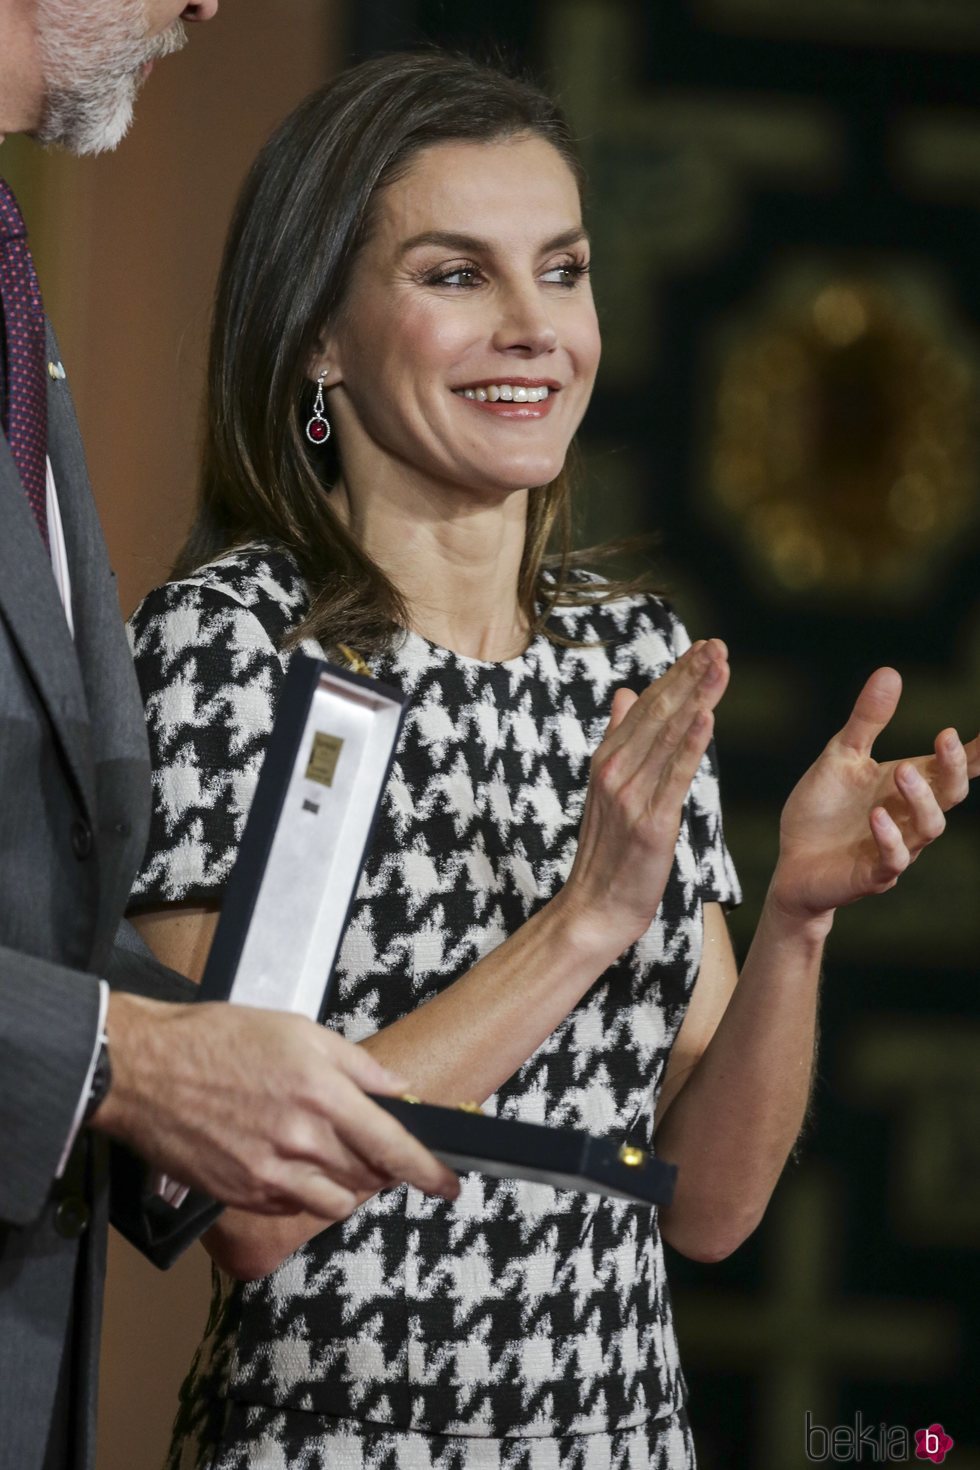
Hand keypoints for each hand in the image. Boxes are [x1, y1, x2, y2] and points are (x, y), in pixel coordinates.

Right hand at [96, 994, 458, 1219]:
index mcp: (321, 1092)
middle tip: (377, 1150)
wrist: (145, 1070)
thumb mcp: (297, 1031)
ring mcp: (270, 1172)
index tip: (448, 1184)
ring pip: (335, 1201)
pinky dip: (307, 1192)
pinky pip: (294, 1206)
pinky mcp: (242, 1194)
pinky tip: (292, 1162)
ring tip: (331, 1155)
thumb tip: (397, 1090)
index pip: (393, 1145)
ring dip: (347, 1185)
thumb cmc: (217, 1039)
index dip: (428, 1171)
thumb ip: (355, 1065)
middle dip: (383, 1168)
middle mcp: (301, 1139)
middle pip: (369, 1176)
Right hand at [558, 638, 729, 951]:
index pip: (646, 705)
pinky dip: (691, 744)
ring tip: (720, 666)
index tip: (702, 647)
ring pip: (668, 736)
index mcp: (607, 759)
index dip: (675, 673)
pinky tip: (707, 717)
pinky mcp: (649, 823)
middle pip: (657, 712)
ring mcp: (629, 795)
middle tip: (718, 644)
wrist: (593, 908)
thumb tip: (624, 692)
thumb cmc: (607, 853)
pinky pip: (674, 776)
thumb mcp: (608, 789)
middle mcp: (615, 770)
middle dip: (690, 675)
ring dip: (697, 697)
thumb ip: (619, 738)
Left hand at [771, 666, 978, 921]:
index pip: (951, 769)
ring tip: (901, 770)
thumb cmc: (823, 810)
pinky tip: (877, 816)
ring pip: (929, 827)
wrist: (792, 863)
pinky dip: (889, 837)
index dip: (974, 754)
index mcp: (908, 786)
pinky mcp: (873, 874)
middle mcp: (910, 816)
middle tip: (944, 737)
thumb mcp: (841, 756)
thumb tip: (891, 672)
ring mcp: (897, 846)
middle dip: (953, 766)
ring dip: (920, 798)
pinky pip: (894, 860)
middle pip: (950, 794)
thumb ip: (867, 721)